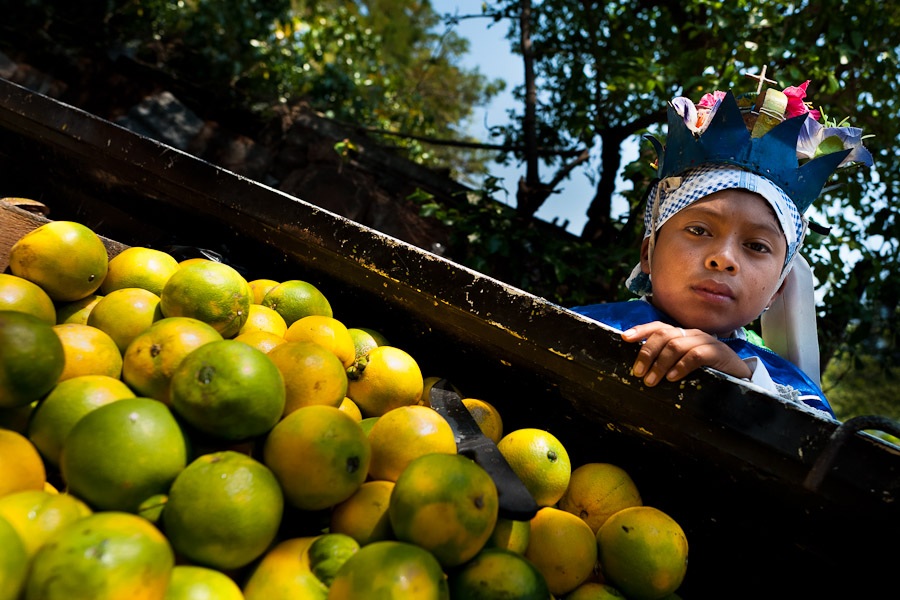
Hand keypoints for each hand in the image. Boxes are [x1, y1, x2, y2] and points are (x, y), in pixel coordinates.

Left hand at [621, 321, 752, 386]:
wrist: (741, 378)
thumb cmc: (709, 372)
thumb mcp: (685, 365)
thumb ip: (668, 361)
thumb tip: (642, 368)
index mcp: (683, 335)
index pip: (659, 327)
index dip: (641, 330)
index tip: (624, 338)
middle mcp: (693, 334)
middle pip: (664, 335)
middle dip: (647, 353)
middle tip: (638, 372)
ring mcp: (706, 342)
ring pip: (676, 345)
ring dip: (660, 364)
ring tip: (651, 380)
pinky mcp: (718, 353)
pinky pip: (695, 356)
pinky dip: (681, 367)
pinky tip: (672, 378)